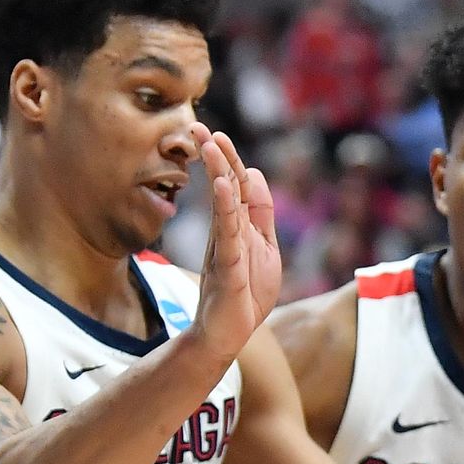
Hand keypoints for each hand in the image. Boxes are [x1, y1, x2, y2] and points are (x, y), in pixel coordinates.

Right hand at [192, 127, 281, 363]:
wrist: (228, 335)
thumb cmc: (244, 295)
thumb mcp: (264, 247)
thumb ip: (260, 214)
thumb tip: (254, 173)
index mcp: (238, 227)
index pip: (236, 186)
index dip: (230, 160)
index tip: (217, 135)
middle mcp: (229, 233)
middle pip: (226, 188)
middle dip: (217, 157)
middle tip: (199, 128)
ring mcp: (227, 249)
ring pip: (225, 206)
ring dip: (219, 173)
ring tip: (210, 145)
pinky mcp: (229, 268)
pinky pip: (228, 234)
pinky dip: (225, 209)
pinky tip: (222, 186)